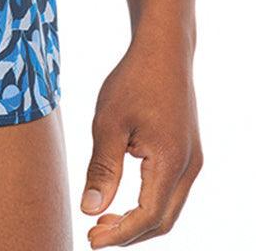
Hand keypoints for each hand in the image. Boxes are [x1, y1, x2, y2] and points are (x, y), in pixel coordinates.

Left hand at [80, 26, 202, 244]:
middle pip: (162, 221)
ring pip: (169, 209)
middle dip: (129, 233)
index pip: (147, 216)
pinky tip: (121, 197)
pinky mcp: (188, 153)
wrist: (163, 51)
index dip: (119, 234)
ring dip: (138, 221)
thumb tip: (90, 211)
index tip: (90, 240)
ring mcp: (193, 161)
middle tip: (94, 234)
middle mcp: (189, 167)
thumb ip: (102, 169)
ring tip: (103, 219)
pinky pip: (171, 192)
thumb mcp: (108, 123)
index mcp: (170, 162)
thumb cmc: (133, 81)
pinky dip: (148, 203)